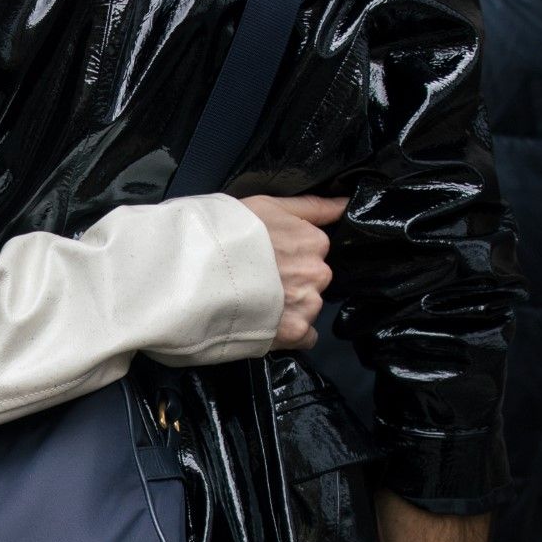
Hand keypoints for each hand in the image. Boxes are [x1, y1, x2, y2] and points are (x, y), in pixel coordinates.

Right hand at [239, 192, 347, 349]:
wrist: (195, 272)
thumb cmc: (226, 234)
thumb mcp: (268, 205)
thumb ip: (313, 207)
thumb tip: (346, 203)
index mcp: (313, 241)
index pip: (315, 252)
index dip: (289, 256)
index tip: (267, 259)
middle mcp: (317, 273)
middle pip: (312, 281)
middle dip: (292, 283)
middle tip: (258, 281)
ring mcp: (306, 304)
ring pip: (308, 308)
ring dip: (288, 308)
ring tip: (255, 303)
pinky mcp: (292, 332)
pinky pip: (305, 338)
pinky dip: (289, 334)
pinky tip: (266, 323)